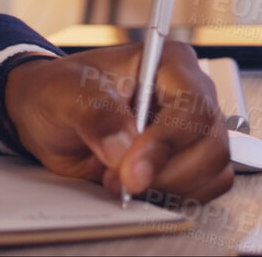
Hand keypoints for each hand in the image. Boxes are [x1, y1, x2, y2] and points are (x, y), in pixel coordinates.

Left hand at [2, 43, 232, 203]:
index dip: (166, 143)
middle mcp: (191, 96)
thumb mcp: (65, 91)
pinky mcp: (189, 162)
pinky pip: (202, 190)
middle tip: (121, 179)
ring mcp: (194, 132)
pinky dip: (171, 198)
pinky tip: (137, 187)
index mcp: (169, 63)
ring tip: (120, 178)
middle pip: (212, 145)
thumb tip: (122, 146)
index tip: (131, 169)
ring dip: (167, 188)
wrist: (49, 115)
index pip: (193, 107)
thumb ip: (94, 112)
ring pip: (212, 172)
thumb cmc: (61, 91)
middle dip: (166, 173)